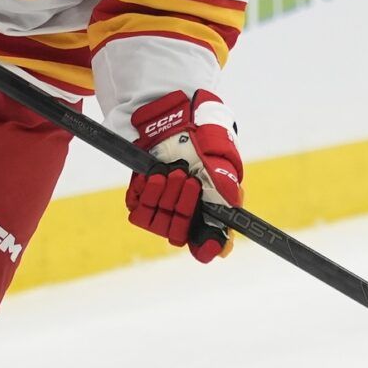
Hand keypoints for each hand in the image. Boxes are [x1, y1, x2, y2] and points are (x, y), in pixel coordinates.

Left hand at [126, 89, 241, 262]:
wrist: (175, 120)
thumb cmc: (204, 143)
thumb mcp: (223, 166)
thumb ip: (227, 195)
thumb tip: (227, 237)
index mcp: (209, 213)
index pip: (207, 245)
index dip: (207, 247)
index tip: (206, 243)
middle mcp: (185, 215)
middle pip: (180, 232)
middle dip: (185, 206)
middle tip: (188, 180)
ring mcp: (162, 209)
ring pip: (159, 222)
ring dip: (167, 196)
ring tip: (174, 172)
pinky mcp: (140, 199)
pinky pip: (140, 209)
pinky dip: (148, 192)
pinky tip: (156, 174)